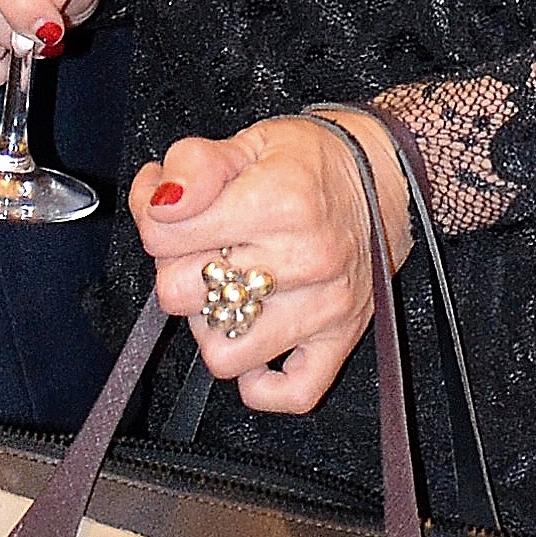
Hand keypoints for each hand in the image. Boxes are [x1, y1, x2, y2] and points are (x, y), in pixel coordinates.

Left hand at [129, 109, 409, 413]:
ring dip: (212, 326)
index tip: (176, 214)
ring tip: (228, 293)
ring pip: (221, 354)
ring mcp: (324, 308)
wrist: (379, 177)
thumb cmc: (308, 165)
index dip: (156, 222)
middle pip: (181, 295)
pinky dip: (262, 383)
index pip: (163, 236)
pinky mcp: (340, 341)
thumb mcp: (246, 142)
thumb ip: (194, 164)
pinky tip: (254, 341)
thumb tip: (162, 202)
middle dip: (179, 270)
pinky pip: (291, 393)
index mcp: (278, 201)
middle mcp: (305, 258)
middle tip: (205, 250)